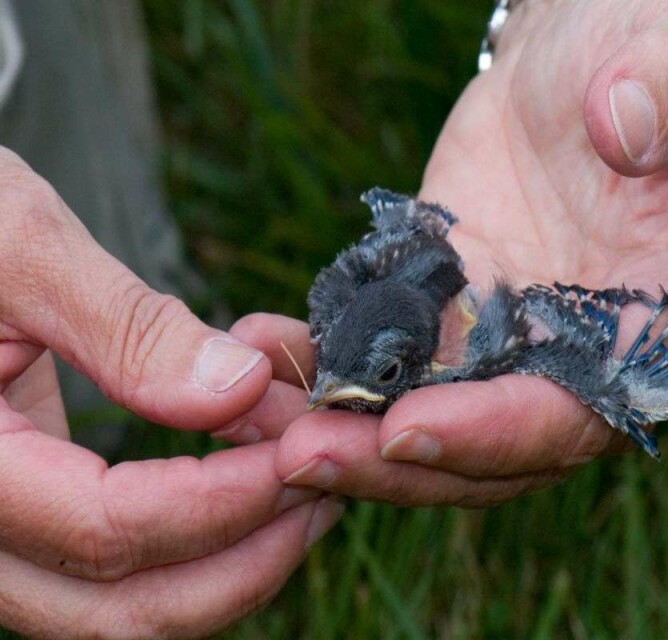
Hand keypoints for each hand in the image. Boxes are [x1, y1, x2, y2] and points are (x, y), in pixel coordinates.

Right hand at [0, 148, 341, 638]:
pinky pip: (118, 560)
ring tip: (307, 490)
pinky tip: (250, 476)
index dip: (220, 501)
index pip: (104, 529)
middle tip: (326, 491)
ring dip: (230, 561)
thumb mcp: (24, 251)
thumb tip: (237, 385)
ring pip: (123, 604)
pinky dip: (197, 536)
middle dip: (243, 559)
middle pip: (120, 607)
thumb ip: (127, 328)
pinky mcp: (33, 506)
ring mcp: (1, 528)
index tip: (301, 450)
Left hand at [271, 0, 667, 505]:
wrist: (561, 79)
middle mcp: (566, 362)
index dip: (492, 433)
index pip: (570, 416)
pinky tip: (267, 352)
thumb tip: (626, 124)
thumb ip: (662, 92)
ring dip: (340, 435)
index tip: (406, 427)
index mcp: (640, 330)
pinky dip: (325, 373)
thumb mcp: (667, 58)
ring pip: (415, 424)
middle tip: (300, 452)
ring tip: (260, 422)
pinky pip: (379, 365)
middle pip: (478, 452)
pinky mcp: (436, 321)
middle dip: (390, 460)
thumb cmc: (632, 61)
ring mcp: (494, 350)